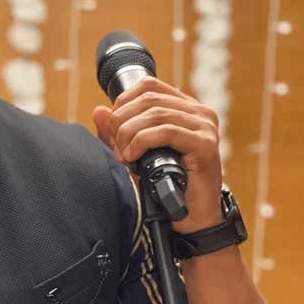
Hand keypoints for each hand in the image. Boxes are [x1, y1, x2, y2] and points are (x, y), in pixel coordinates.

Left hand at [92, 76, 222, 233]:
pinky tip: (133, 157)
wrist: (190, 218)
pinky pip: (167, 131)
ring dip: (130, 133)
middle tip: (115, 146)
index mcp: (184, 108)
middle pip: (149, 98)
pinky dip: (142, 141)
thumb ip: (116, 132)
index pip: (149, 85)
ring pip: (155, 113)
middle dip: (122, 121)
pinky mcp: (205, 144)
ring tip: (123, 155)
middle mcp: (199, 112)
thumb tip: (98, 111)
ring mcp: (205, 126)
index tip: (112, 126)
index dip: (123, 101)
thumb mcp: (134, 154)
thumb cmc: (165, 185)